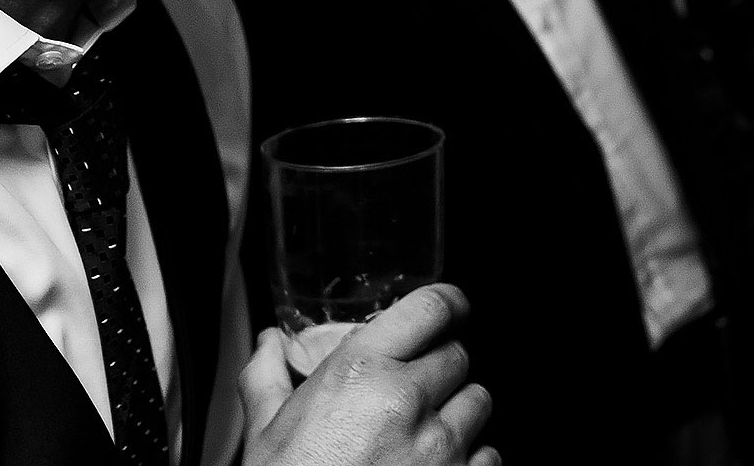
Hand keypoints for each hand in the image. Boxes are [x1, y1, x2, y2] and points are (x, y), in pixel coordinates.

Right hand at [242, 284, 497, 465]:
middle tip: (409, 395)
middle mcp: (406, 400)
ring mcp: (438, 446)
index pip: (433, 307)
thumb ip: (267, 377)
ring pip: (478, 402)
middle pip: (457, 356)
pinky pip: (489, 454)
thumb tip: (268, 343)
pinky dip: (470, 459)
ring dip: (457, 414)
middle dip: (438, 371)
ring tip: (418, 437)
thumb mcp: (264, 432)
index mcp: (360, 372)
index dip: (450, 304)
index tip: (451, 310)